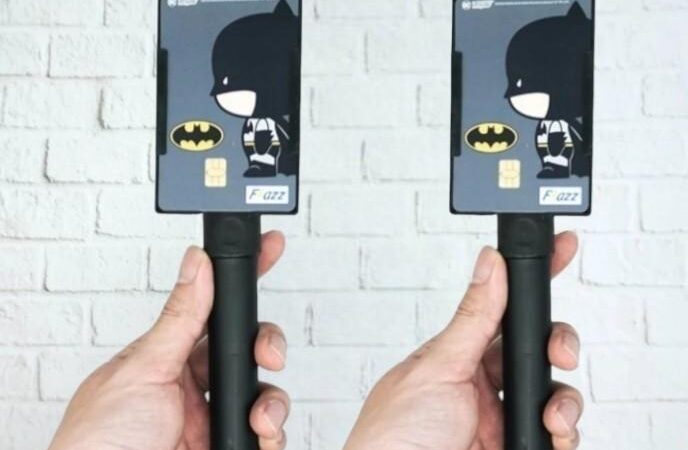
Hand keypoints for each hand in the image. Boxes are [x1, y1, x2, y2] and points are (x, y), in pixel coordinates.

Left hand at [49, 232, 289, 449]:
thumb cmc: (98, 443)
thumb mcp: (142, 370)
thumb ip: (179, 318)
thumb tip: (197, 262)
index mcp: (167, 358)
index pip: (212, 309)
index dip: (241, 281)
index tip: (269, 250)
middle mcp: (192, 387)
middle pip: (246, 350)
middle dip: (267, 346)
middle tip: (269, 355)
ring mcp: (210, 420)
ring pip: (263, 393)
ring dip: (272, 400)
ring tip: (259, 417)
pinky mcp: (225, 447)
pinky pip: (265, 436)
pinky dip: (273, 434)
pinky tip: (262, 436)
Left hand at [345, 232, 582, 449]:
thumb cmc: (394, 435)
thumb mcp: (437, 368)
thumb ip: (472, 318)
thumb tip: (490, 262)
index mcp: (459, 356)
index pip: (503, 310)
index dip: (532, 280)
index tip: (562, 249)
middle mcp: (483, 385)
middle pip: (537, 350)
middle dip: (558, 345)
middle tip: (559, 354)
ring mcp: (500, 419)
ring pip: (553, 394)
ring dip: (563, 400)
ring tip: (550, 416)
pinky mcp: (515, 445)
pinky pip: (555, 435)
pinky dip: (563, 434)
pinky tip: (551, 434)